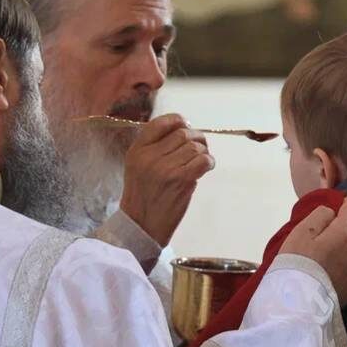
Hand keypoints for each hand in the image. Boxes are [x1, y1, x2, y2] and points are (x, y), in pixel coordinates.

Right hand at [120, 114, 215, 245]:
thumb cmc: (143, 197)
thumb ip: (154, 149)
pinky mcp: (180, 180)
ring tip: (201, 161)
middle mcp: (149, 156)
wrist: (141, 226)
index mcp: (137, 150)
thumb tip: (185, 131)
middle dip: (196, 138)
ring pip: (195, 146)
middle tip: (200, 148)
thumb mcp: (137, 167)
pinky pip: (203, 160)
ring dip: (204, 152)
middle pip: (182, 133)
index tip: (186, 126)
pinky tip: (206, 168)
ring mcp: (165, 168)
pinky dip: (209, 162)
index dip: (178, 121)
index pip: (160, 123)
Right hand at [279, 197, 346, 305]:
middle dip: (342, 229)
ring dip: (343, 249)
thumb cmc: (297, 262)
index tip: (332, 211)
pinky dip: (343, 267)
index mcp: (346, 233)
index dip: (344, 205)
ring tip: (323, 260)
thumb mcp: (301, 230)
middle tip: (320, 239)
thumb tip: (333, 212)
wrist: (299, 303)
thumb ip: (321, 214)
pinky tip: (328, 274)